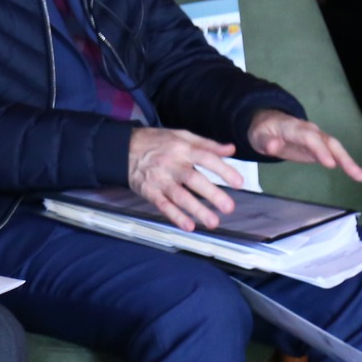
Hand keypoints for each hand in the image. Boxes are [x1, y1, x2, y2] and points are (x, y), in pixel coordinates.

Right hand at [126, 127, 245, 232]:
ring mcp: (160, 179)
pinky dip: (175, 216)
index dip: (223, 170)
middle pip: (193, 179)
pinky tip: (188, 226)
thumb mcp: (181, 135)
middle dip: (212, 194)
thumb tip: (231, 150)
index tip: (239, 182)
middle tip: (229, 207)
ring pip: (179, 195)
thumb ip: (207, 144)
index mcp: (182, 148)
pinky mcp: (149, 191)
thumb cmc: (155, 141)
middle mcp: (172, 164)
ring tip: (213, 222)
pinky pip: (162, 205)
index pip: (206, 158)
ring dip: (196, 209)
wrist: (122, 148)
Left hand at [247, 109, 361, 181]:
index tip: (330, 164)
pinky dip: (347, 163)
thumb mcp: (258, 137)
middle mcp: (309, 131)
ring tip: (361, 176)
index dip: (320, 149)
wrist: (269, 123)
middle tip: (353, 172)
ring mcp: (317, 137)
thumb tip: (272, 146)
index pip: (309, 137)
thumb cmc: (264, 132)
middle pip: (327, 142)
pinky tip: (359, 175)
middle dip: (341, 156)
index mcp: (293, 128)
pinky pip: (336, 154)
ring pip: (335, 147)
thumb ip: (266, 142)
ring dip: (349, 161)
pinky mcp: (321, 146)